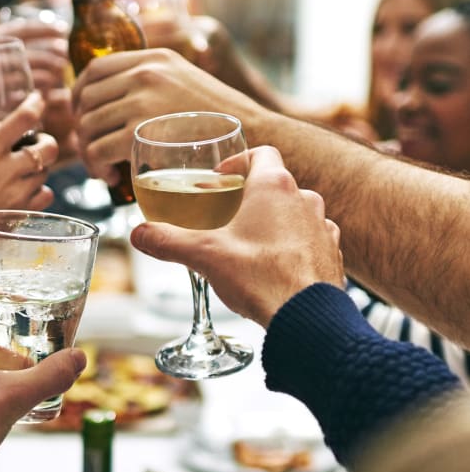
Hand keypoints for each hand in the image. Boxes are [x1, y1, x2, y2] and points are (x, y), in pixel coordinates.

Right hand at [0, 18, 68, 90]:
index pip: (20, 29)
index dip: (45, 28)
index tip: (63, 28)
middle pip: (30, 54)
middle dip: (51, 54)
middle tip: (64, 55)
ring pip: (29, 77)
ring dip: (48, 76)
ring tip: (58, 75)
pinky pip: (20, 100)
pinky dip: (35, 97)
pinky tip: (44, 95)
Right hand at [0, 91, 56, 255]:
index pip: (24, 119)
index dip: (35, 105)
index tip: (36, 101)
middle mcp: (8, 170)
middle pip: (49, 147)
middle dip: (46, 142)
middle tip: (36, 143)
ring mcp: (18, 195)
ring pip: (46, 173)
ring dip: (41, 167)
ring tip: (29, 168)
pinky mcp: (21, 215)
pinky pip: (44, 197)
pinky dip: (40, 192)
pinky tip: (28, 192)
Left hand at [72, 48, 257, 186]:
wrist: (252, 135)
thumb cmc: (220, 119)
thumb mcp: (185, 82)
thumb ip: (154, 83)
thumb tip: (116, 102)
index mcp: (154, 59)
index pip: (95, 68)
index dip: (78, 93)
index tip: (80, 114)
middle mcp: (145, 74)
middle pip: (86, 99)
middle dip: (81, 129)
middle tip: (92, 150)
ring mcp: (142, 101)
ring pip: (87, 126)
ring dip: (87, 151)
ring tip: (101, 167)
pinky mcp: (140, 132)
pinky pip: (97, 149)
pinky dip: (96, 166)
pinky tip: (109, 176)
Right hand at [130, 145, 344, 326]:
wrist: (307, 318)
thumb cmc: (259, 278)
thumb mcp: (203, 255)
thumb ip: (167, 240)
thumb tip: (139, 234)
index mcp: (274, 187)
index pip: (260, 153)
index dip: (237, 162)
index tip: (220, 179)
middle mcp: (304, 199)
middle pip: (274, 185)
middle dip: (248, 199)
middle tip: (224, 218)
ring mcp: (323, 227)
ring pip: (293, 214)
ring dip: (272, 223)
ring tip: (247, 247)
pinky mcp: (331, 254)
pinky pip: (308, 241)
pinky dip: (291, 248)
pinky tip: (272, 269)